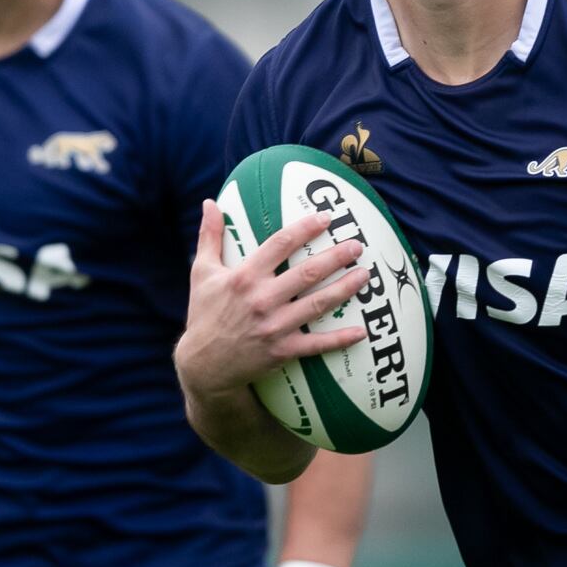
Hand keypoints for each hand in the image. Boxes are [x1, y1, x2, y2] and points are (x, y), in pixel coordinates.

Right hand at [174, 201, 371, 399]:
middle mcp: (261, 299)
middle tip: (356, 245)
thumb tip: (210, 202)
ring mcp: (274, 326)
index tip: (326, 218)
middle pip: (306, 273)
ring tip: (365, 275)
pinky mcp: (282, 350)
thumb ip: (209, 236)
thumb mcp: (201, 272)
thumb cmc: (204, 313)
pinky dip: (339, 339)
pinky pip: (316, 345)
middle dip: (335, 257)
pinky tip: (361, 332)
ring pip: (317, 304)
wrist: (203, 364)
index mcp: (244, 277)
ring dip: (344, 289)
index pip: (279, 244)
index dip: (305, 228)